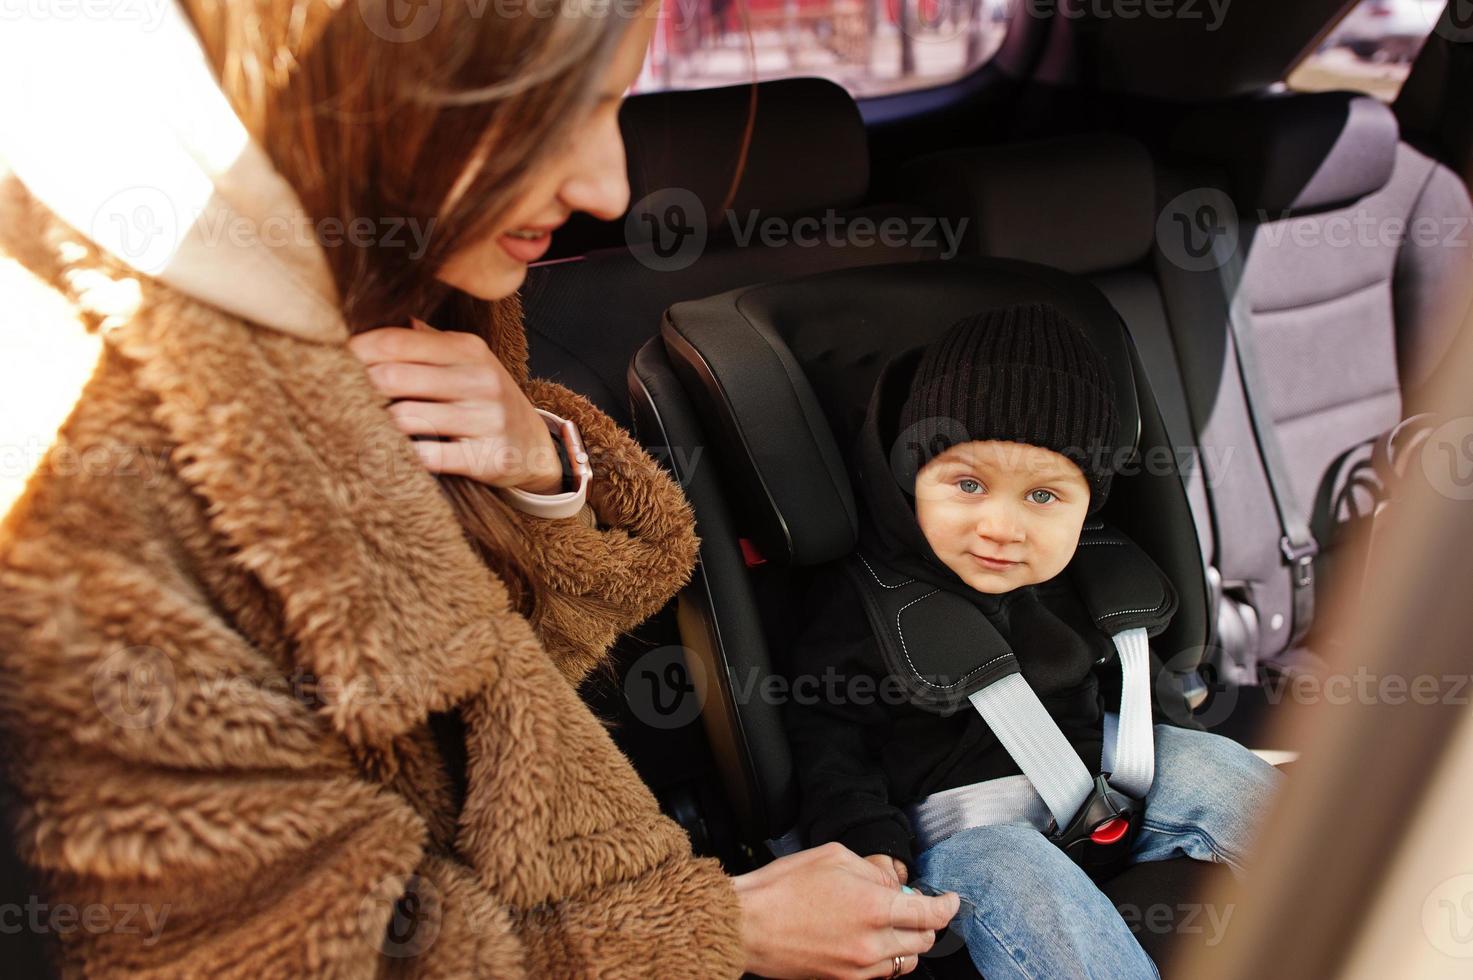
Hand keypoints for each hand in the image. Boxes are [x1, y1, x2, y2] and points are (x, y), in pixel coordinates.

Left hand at [349, 318, 562, 492]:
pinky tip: (390, 453)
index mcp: (467, 349)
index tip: (328, 356)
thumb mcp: (465, 361)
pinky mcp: (487, 457)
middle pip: (394, 378)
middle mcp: (480, 380)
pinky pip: (429, 456)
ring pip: (406, 418)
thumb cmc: (485, 398)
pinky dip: (403, 456)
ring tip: (359, 425)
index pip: (397, 341)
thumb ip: (424, 340)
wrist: (535, 444)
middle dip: (359, 387)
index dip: (356, 349)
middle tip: (336, 396)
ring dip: (377, 424)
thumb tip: (374, 315)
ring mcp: (486, 419)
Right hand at [731, 842, 958, 979]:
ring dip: (907, 943)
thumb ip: (872, 871)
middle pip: (923, 942)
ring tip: (891, 924)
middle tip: (914, 906)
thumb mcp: (834, 858)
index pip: (930, 914)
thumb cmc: (783, 887)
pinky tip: (868, 939)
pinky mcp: (841, 979)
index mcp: (874, 908)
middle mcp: (871, 943)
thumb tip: (892, 885)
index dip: (946, 906)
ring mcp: (857, 967)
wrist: (747, 924)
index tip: (950, 900)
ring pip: (904, 962)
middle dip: (926, 923)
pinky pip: (879, 973)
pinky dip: (884, 957)